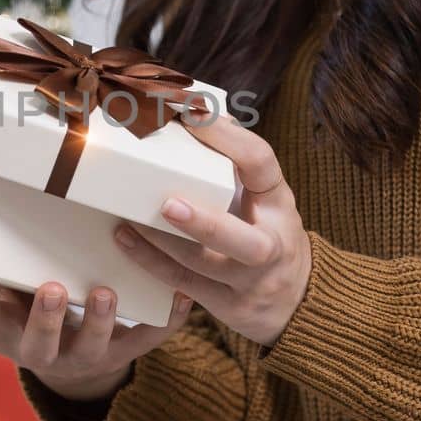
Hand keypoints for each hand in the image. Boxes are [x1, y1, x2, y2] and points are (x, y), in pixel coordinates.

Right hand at [0, 267, 192, 401]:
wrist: (79, 373)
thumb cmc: (34, 321)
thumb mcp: (5, 309)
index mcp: (10, 337)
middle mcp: (47, 353)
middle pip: (42, 342)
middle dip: (47, 318)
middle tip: (51, 289)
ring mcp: (89, 356)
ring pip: (97, 345)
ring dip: (102, 320)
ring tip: (107, 292)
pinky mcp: (126, 354)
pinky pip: (149, 340)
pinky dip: (167, 321)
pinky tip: (181, 298)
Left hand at [114, 115, 311, 346]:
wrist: (296, 300)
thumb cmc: (269, 232)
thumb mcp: (267, 197)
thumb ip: (240, 165)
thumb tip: (204, 113)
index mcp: (279, 204)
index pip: (261, 165)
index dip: (228, 138)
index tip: (191, 114)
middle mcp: (272, 247)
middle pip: (246, 243)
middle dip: (206, 225)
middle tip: (168, 205)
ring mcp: (251, 283)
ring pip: (204, 268)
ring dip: (162, 244)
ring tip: (126, 220)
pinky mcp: (227, 306)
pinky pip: (183, 287)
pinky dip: (151, 263)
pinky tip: (125, 240)